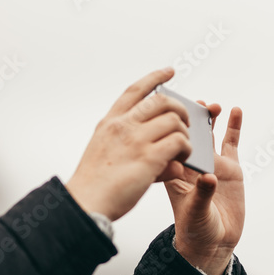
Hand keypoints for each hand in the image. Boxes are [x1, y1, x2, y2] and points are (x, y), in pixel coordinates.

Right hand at [66, 67, 191, 221]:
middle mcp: (122, 126)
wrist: (86, 203)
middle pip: (162, 101)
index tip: (169, 71)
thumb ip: (135, 149)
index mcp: (109, 123)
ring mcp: (135, 140)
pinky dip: (187, 149)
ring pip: (175, 120)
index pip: (135, 90)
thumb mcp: (106, 156)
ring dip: (185, 134)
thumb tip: (172, 159)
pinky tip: (182, 160)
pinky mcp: (149, 157)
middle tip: (185, 123)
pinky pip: (180, 142)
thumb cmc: (96, 185)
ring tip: (183, 149)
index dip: (154, 78)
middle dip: (180, 109)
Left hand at [163, 103, 244, 274]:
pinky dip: (233, 127)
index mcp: (174, 173)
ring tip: (211, 105)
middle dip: (190, 117)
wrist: (213, 242)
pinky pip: (231, 143)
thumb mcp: (195, 212)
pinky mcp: (229, 168)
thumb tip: (210, 177)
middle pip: (188, 134)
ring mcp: (211, 164)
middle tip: (195, 104)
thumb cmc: (195, 229)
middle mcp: (191, 165)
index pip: (168, 144)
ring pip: (208, 135)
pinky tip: (235, 111)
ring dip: (208, 119)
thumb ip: (202, 193)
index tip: (168, 109)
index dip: (167, 127)